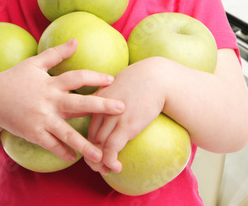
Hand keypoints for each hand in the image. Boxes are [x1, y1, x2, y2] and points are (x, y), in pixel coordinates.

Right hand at [0, 38, 124, 163]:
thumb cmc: (14, 78)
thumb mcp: (35, 63)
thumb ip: (57, 53)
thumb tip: (76, 40)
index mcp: (51, 83)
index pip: (77, 77)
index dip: (94, 77)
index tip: (111, 80)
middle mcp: (49, 102)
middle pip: (79, 104)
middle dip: (101, 106)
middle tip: (121, 108)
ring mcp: (41, 120)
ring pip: (67, 133)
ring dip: (85, 144)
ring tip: (101, 154)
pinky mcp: (33, 134)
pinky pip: (51, 145)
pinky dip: (63, 152)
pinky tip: (75, 158)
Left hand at [84, 57, 167, 173]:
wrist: (158, 77)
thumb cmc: (142, 79)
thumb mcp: (119, 83)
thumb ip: (110, 94)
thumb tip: (111, 104)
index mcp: (99, 98)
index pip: (89, 125)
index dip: (90, 141)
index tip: (96, 151)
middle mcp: (102, 108)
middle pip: (91, 137)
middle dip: (92, 156)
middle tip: (98, 167)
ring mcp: (113, 117)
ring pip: (98, 146)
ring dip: (100, 162)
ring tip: (106, 171)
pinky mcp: (126, 126)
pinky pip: (111, 149)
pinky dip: (110, 161)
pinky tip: (116, 167)